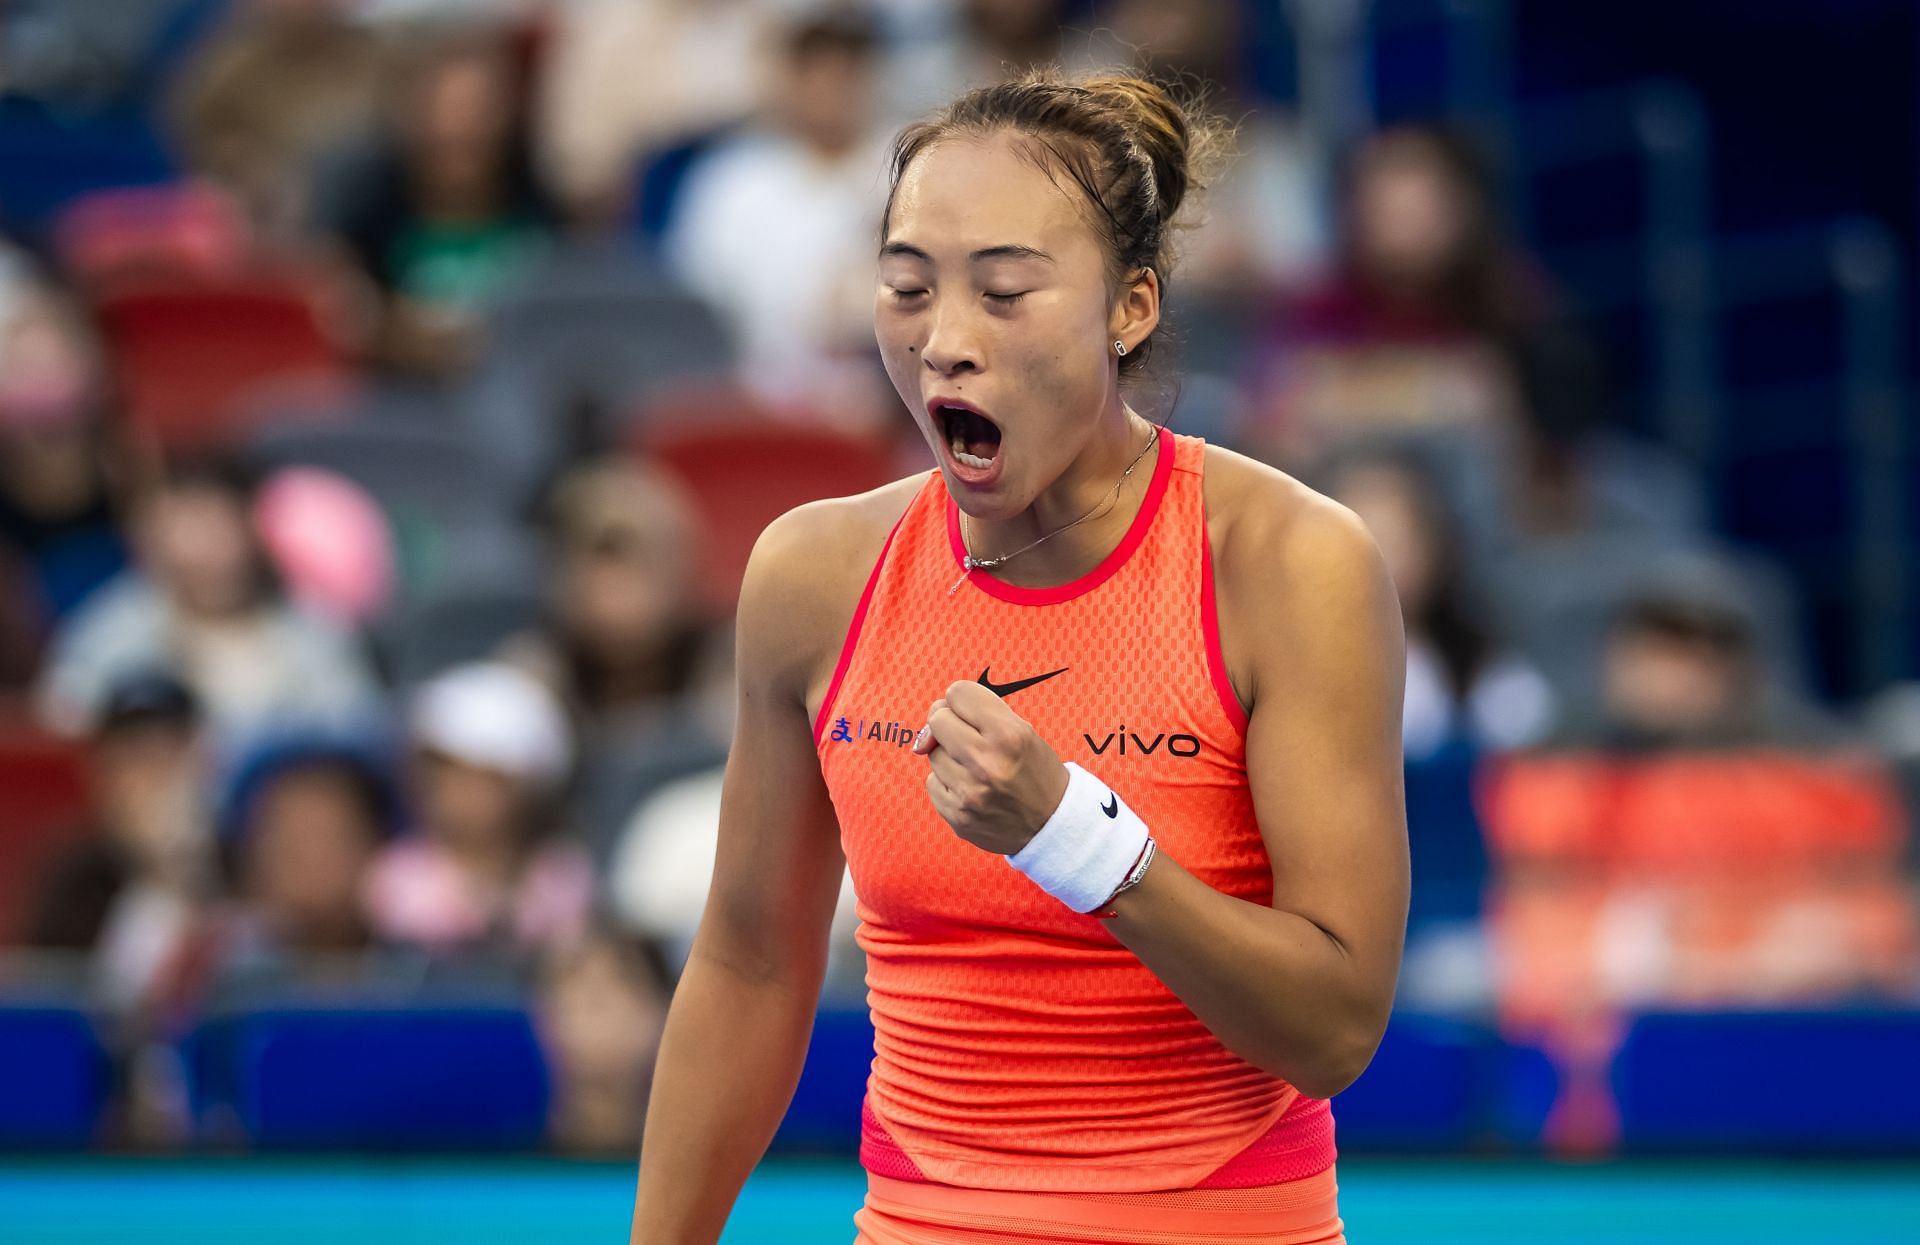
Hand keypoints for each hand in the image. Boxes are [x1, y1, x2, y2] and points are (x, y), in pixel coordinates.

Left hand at [912, 680, 1069, 854]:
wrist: (1053, 824)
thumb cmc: (1036, 772)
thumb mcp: (1023, 731)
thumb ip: (977, 714)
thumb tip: (928, 727)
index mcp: (1009, 735)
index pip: (957, 694)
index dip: (963, 701)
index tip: (972, 713)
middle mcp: (987, 763)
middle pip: (937, 720)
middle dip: (950, 723)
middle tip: (968, 736)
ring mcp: (970, 793)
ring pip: (932, 753)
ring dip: (949, 755)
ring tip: (975, 766)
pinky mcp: (958, 816)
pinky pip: (933, 783)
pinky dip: (947, 782)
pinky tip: (971, 787)